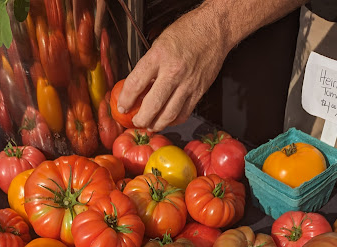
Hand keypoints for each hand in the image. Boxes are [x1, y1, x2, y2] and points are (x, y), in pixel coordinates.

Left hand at [117, 7, 229, 130]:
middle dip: (141, 119)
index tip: (122, 107)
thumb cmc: (187, 32)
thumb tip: (138, 87)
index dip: (126, 100)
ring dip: (156, 124)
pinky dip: (173, 121)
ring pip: (168, 114)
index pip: (136, 84)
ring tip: (150, 125)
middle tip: (136, 121)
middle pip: (152, 105)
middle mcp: (173, 72)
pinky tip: (167, 119)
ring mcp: (187, 84)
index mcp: (159, 56)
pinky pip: (184, 113)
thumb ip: (149, 66)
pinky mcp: (198, 92)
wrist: (214, 30)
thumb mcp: (159, 43)